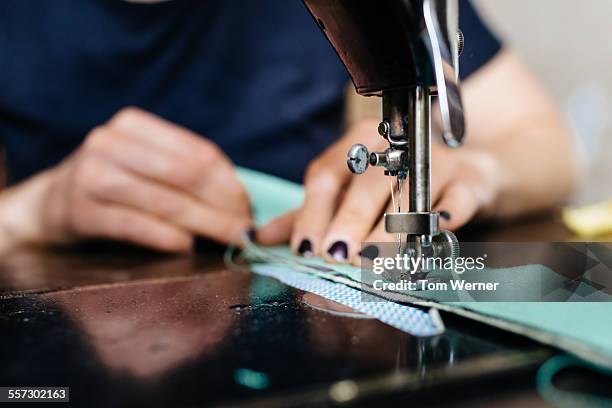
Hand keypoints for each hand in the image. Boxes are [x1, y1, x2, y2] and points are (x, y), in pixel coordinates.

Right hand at [0, 107, 251, 252]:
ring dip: (205, 225)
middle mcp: (109, 143)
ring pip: (165, 202)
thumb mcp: (147, 164)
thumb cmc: (115, 184)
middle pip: (185, 177)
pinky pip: (136, 225)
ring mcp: (90, 175)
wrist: (52, 202)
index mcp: (134, 125)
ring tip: (228, 241)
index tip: (249, 209)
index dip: (230, 185)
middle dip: (222, 207)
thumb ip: (187, 172)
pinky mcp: (79, 211)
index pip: (197, 154)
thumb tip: (240, 202)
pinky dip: (168, 238)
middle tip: (245, 232)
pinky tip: (187, 246)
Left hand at [258, 118, 500, 263]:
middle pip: (368, 182)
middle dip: (350, 220)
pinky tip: (439, 227)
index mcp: (356, 145)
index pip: (328, 174)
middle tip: (337, 254)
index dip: (314, 210)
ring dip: (393, 226)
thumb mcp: (346, 193)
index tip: (304, 247)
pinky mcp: (469, 179)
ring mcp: (434, 161)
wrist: (460, 172)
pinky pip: (461, 195)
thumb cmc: (392, 184)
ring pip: (412, 191)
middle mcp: (393, 148)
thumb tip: (257, 237)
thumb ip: (306, 213)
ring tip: (376, 258)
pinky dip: (451, 211)